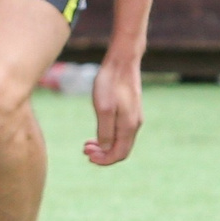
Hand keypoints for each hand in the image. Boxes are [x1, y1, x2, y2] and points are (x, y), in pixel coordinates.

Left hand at [85, 50, 142, 164]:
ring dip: (105, 145)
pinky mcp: (130, 110)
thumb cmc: (110, 83)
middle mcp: (135, 124)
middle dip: (103, 154)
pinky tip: (98, 130)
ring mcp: (134, 117)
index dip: (103, 160)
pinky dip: (109, 135)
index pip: (119, 154)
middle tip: (84, 149)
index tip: (87, 155)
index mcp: (129, 126)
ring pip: (121, 140)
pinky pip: (121, 131)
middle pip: (121, 150)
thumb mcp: (103, 108)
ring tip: (88, 142)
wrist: (122, 61)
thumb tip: (105, 149)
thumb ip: (105, 131)